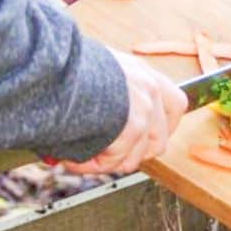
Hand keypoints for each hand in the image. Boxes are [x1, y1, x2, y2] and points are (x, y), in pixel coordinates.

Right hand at [63, 51, 187, 174]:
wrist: (56, 65)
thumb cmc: (64, 67)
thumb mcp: (95, 69)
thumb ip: (109, 91)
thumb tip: (101, 121)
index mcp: (142, 72)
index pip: (174, 104)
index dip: (160, 129)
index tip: (143, 139)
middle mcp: (149, 88)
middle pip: (159, 140)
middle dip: (131, 155)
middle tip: (105, 155)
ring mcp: (144, 108)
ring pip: (134, 157)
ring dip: (106, 162)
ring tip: (79, 156)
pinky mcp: (133, 126)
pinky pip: (113, 161)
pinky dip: (90, 165)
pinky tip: (71, 158)